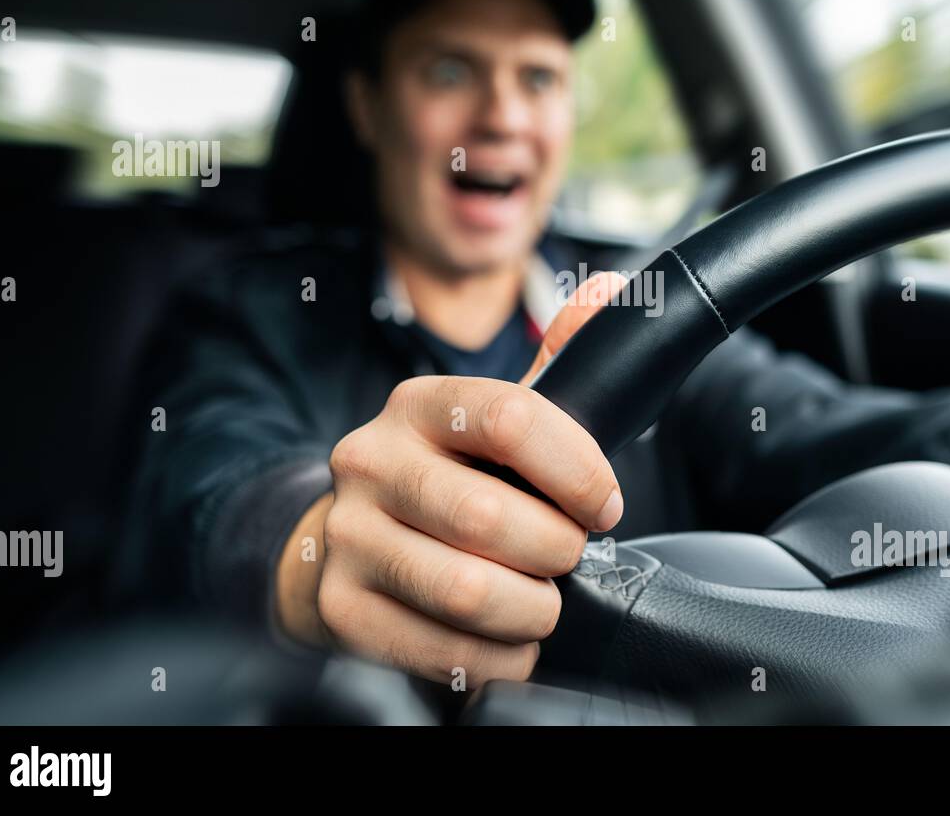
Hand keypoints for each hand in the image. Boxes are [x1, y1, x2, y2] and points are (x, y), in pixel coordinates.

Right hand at [275, 272, 627, 686]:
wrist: (349, 543)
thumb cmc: (449, 479)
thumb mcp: (495, 420)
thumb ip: (557, 363)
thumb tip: (609, 293)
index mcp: (420, 405)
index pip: (511, 417)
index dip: (578, 469)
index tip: (605, 504)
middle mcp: (370, 460)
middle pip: (489, 515)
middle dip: (556, 549)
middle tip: (567, 558)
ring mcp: (347, 535)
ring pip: (466, 589)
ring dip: (531, 609)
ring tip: (540, 602)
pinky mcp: (339, 606)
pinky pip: (442, 649)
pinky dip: (498, 656)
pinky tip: (506, 639)